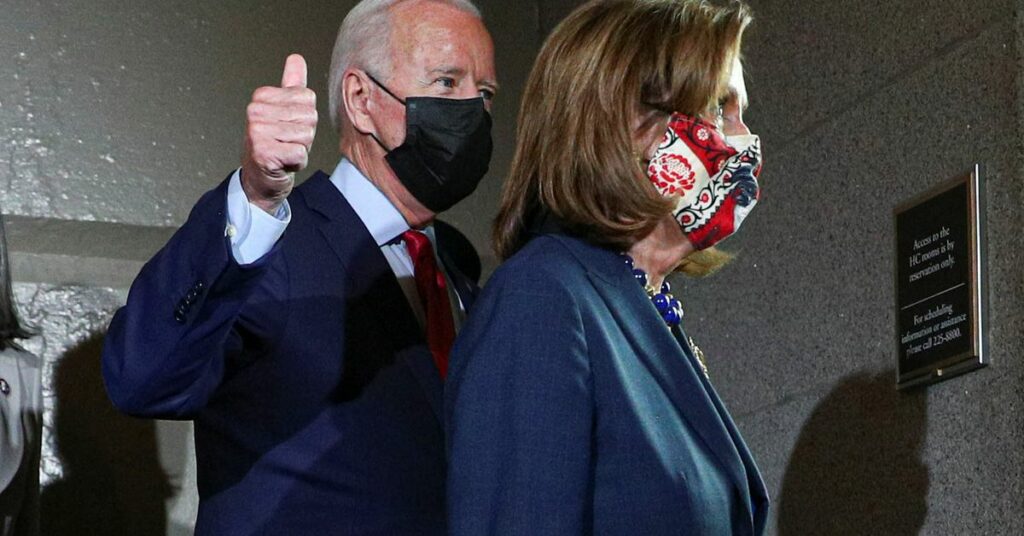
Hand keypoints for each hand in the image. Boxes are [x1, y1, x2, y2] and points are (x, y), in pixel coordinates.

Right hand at [241, 54, 317, 213]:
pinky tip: (282, 163)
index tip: (288, 127)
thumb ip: (291, 84)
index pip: (307, 98)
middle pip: (309, 117)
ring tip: (284, 151)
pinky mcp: (264, 153)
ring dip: (300, 149)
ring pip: (306, 135)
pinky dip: (297, 163)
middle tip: (286, 142)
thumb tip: (296, 58)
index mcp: (262, 97)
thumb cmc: (274, 143)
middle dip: (305, 135)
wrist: (260, 178)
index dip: (305, 117)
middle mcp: (256, 111)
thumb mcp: (283, 111)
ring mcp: (257, 132)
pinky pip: (300, 153)